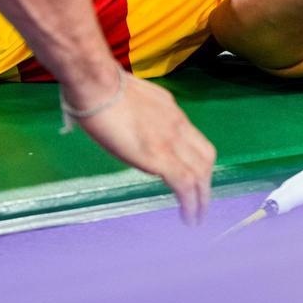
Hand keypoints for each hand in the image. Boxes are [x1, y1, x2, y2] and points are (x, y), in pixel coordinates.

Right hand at [65, 71, 215, 225]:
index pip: (195, 140)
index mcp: (171, 111)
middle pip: (205, 157)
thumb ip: (141, 116)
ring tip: (197, 217)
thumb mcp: (134, 99)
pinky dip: (191, 204)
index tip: (194, 178)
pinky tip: (189, 218)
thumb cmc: (102, 89)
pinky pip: (184, 184)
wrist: (97, 84)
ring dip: (202, 198)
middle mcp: (178, 125)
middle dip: (205, 182)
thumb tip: (132, 126)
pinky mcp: (159, 156)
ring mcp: (171, 141)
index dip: (199, 162)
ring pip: (200, 173)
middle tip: (200, 201)